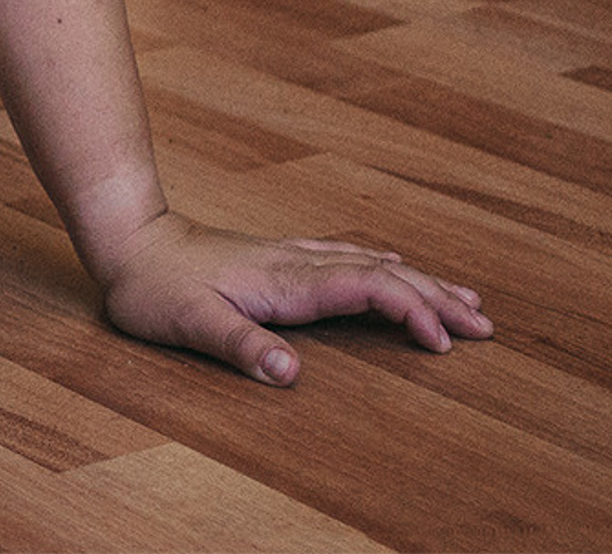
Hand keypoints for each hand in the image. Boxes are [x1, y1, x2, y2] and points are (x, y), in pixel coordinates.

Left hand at [99, 211, 491, 383]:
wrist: (125, 237)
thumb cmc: (153, 285)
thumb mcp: (190, 323)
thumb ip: (241, 346)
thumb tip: (291, 373)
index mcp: (285, 280)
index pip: (365, 289)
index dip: (409, 310)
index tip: (445, 341)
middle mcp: (294, 262)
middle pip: (380, 274)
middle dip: (435, 297)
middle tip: (486, 325)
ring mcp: (287, 256)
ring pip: (368, 263)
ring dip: (419, 280)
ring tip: (465, 297)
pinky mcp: (276, 257)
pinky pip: (346, 258)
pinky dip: (381, 266)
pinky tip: (392, 263)